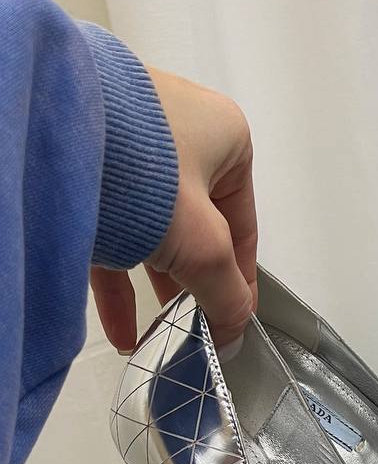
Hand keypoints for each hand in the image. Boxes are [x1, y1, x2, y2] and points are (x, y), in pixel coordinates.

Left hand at [91, 67, 257, 351]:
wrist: (48, 133)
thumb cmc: (140, 167)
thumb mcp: (202, 245)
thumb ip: (226, 292)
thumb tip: (235, 326)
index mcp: (225, 136)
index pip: (242, 222)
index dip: (239, 279)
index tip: (232, 320)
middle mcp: (179, 132)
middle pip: (196, 228)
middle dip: (192, 285)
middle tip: (191, 327)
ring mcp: (129, 143)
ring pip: (151, 230)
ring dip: (152, 286)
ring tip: (156, 331)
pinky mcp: (85, 160)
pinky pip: (111, 228)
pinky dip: (118, 277)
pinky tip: (120, 324)